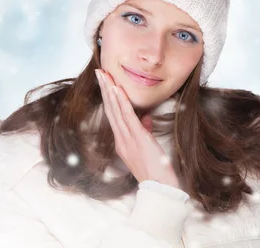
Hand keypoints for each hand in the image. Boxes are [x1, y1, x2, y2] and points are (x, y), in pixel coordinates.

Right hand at [95, 69, 180, 188]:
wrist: (160, 187)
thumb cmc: (156, 169)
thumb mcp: (148, 147)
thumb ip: (144, 131)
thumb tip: (145, 117)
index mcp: (122, 141)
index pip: (113, 115)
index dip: (108, 98)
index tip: (104, 82)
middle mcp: (121, 139)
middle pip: (110, 109)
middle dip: (104, 89)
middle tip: (99, 72)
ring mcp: (128, 138)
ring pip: (116, 110)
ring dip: (110, 91)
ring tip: (104, 75)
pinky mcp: (137, 138)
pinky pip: (128, 117)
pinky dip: (121, 102)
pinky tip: (117, 90)